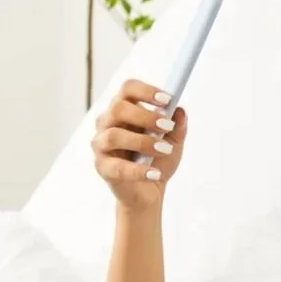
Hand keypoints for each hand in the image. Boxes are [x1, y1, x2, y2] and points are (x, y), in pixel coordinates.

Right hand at [92, 78, 188, 211]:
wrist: (149, 191)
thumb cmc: (157, 160)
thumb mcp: (173, 142)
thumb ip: (177, 127)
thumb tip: (180, 111)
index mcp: (123, 111)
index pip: (128, 89)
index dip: (146, 91)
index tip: (168, 99)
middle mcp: (107, 123)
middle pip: (118, 108)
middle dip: (145, 116)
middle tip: (167, 127)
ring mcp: (101, 145)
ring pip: (114, 136)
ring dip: (143, 142)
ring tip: (165, 149)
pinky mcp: (102, 168)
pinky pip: (117, 167)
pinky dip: (138, 170)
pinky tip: (155, 173)